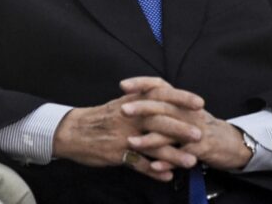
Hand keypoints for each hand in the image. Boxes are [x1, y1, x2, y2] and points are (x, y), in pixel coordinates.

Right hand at [51, 92, 200, 181]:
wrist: (72, 131)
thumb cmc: (99, 117)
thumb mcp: (121, 102)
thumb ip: (141, 98)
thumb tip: (162, 94)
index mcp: (132, 102)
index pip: (160, 95)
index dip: (181, 98)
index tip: (199, 103)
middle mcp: (130, 117)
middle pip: (159, 121)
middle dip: (181, 128)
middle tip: (200, 134)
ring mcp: (123, 136)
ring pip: (152, 145)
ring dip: (173, 154)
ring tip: (191, 161)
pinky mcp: (117, 153)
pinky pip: (138, 164)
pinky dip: (154, 171)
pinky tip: (167, 176)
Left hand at [120, 77, 252, 170]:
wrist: (230, 142)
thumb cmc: (199, 126)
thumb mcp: (183, 111)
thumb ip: (163, 105)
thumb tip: (136, 97)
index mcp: (181, 101)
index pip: (161, 86)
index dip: (142, 84)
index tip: (123, 85)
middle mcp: (188, 111)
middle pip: (164, 106)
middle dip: (142, 108)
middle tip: (122, 110)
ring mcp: (196, 129)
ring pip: (171, 132)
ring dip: (150, 138)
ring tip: (131, 142)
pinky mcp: (203, 148)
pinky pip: (183, 155)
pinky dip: (168, 161)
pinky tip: (154, 166)